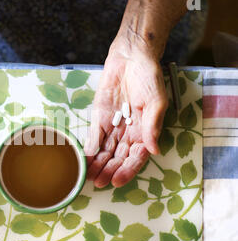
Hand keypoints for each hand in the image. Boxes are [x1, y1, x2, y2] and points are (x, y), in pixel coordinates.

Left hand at [84, 38, 167, 187]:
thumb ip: (153, 125)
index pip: (136, 157)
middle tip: (98, 183)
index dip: (127, 170)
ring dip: (98, 165)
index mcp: (144, 132)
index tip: (117, 181)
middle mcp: (128, 132)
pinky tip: (84, 161)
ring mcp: (113, 126)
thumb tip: (154, 150)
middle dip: (109, 171)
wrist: (131, 57)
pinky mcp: (99, 118)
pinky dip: (89, 149)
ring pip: (105, 151)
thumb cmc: (149, 77)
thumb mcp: (156, 101)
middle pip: (118, 157)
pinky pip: (94, 137)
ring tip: (89, 178)